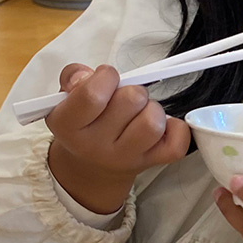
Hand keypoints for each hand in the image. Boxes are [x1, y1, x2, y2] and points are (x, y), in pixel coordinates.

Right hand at [45, 64, 189, 213]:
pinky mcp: (151, 163)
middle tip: (124, 97)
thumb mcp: (65, 98)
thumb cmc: (82, 125)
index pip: (92, 95)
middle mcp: (95, 145)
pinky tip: (162, 125)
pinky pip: (176, 145)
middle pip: (131, 100)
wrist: (90, 167)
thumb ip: (73, 78)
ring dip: (153, 108)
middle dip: (132, 89)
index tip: (107, 77)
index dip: (106, 76)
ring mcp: (124, 158)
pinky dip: (176, 129)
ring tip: (141, 112)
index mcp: (67, 126)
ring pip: (153, 122)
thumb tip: (88, 75)